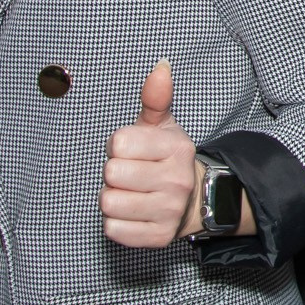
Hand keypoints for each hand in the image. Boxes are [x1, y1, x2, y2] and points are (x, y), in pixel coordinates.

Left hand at [101, 61, 200, 246]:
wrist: (195, 200)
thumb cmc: (167, 159)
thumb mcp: (163, 126)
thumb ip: (156, 97)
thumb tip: (161, 66)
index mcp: (176, 149)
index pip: (118, 144)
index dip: (117, 146)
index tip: (131, 150)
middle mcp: (176, 181)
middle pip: (111, 174)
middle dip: (114, 173)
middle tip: (131, 173)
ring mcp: (168, 212)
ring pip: (109, 203)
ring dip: (113, 198)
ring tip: (131, 192)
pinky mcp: (157, 238)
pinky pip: (113, 229)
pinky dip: (116, 222)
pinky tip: (132, 212)